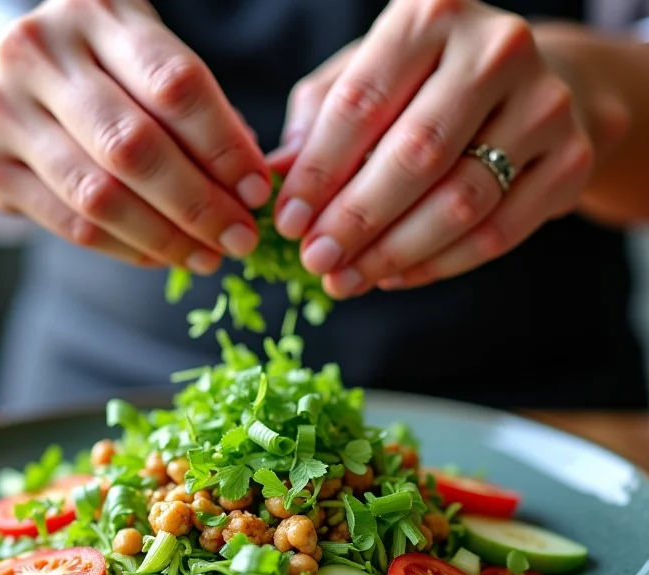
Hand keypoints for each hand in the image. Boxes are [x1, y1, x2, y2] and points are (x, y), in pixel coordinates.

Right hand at [0, 0, 270, 273]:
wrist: (20, 86)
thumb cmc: (109, 77)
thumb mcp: (151, 69)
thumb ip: (199, 113)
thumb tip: (250, 184)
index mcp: (97, 14)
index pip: (174, 84)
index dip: (224, 146)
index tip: (258, 191)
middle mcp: (41, 52)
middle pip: (134, 146)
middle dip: (199, 205)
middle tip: (240, 238)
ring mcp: (4, 109)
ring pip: (100, 195)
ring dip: (166, 238)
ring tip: (209, 257)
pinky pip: (72, 225)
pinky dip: (128, 250)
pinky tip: (164, 258)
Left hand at [274, 0, 594, 296]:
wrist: (537, 86)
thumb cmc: (430, 84)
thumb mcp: (369, 78)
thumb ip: (320, 120)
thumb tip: (273, 178)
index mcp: (432, 16)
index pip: (361, 103)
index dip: (318, 172)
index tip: (287, 222)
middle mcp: (495, 51)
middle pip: (415, 156)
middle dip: (354, 220)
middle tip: (316, 259)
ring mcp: (544, 106)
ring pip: (459, 203)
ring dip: (392, 254)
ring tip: (346, 279)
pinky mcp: (570, 161)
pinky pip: (497, 233)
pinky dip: (438, 266)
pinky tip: (394, 277)